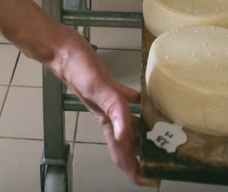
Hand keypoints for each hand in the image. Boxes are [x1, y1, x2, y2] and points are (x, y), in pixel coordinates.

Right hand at [49, 29, 158, 186]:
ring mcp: (109, 101)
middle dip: (144, 157)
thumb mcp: (95, 86)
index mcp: (106, 120)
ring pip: (130, 125)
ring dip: (144, 135)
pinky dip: (139, 105)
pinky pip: (128, 100)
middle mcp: (109, 114)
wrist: (63, 49)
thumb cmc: (74, 66)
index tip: (152, 182)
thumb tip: (123, 133)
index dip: (135, 172)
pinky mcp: (109, 85)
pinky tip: (148, 102)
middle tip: (164, 161)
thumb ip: (112, 106)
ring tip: (161, 138)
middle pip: (129, 144)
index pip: (121, 155)